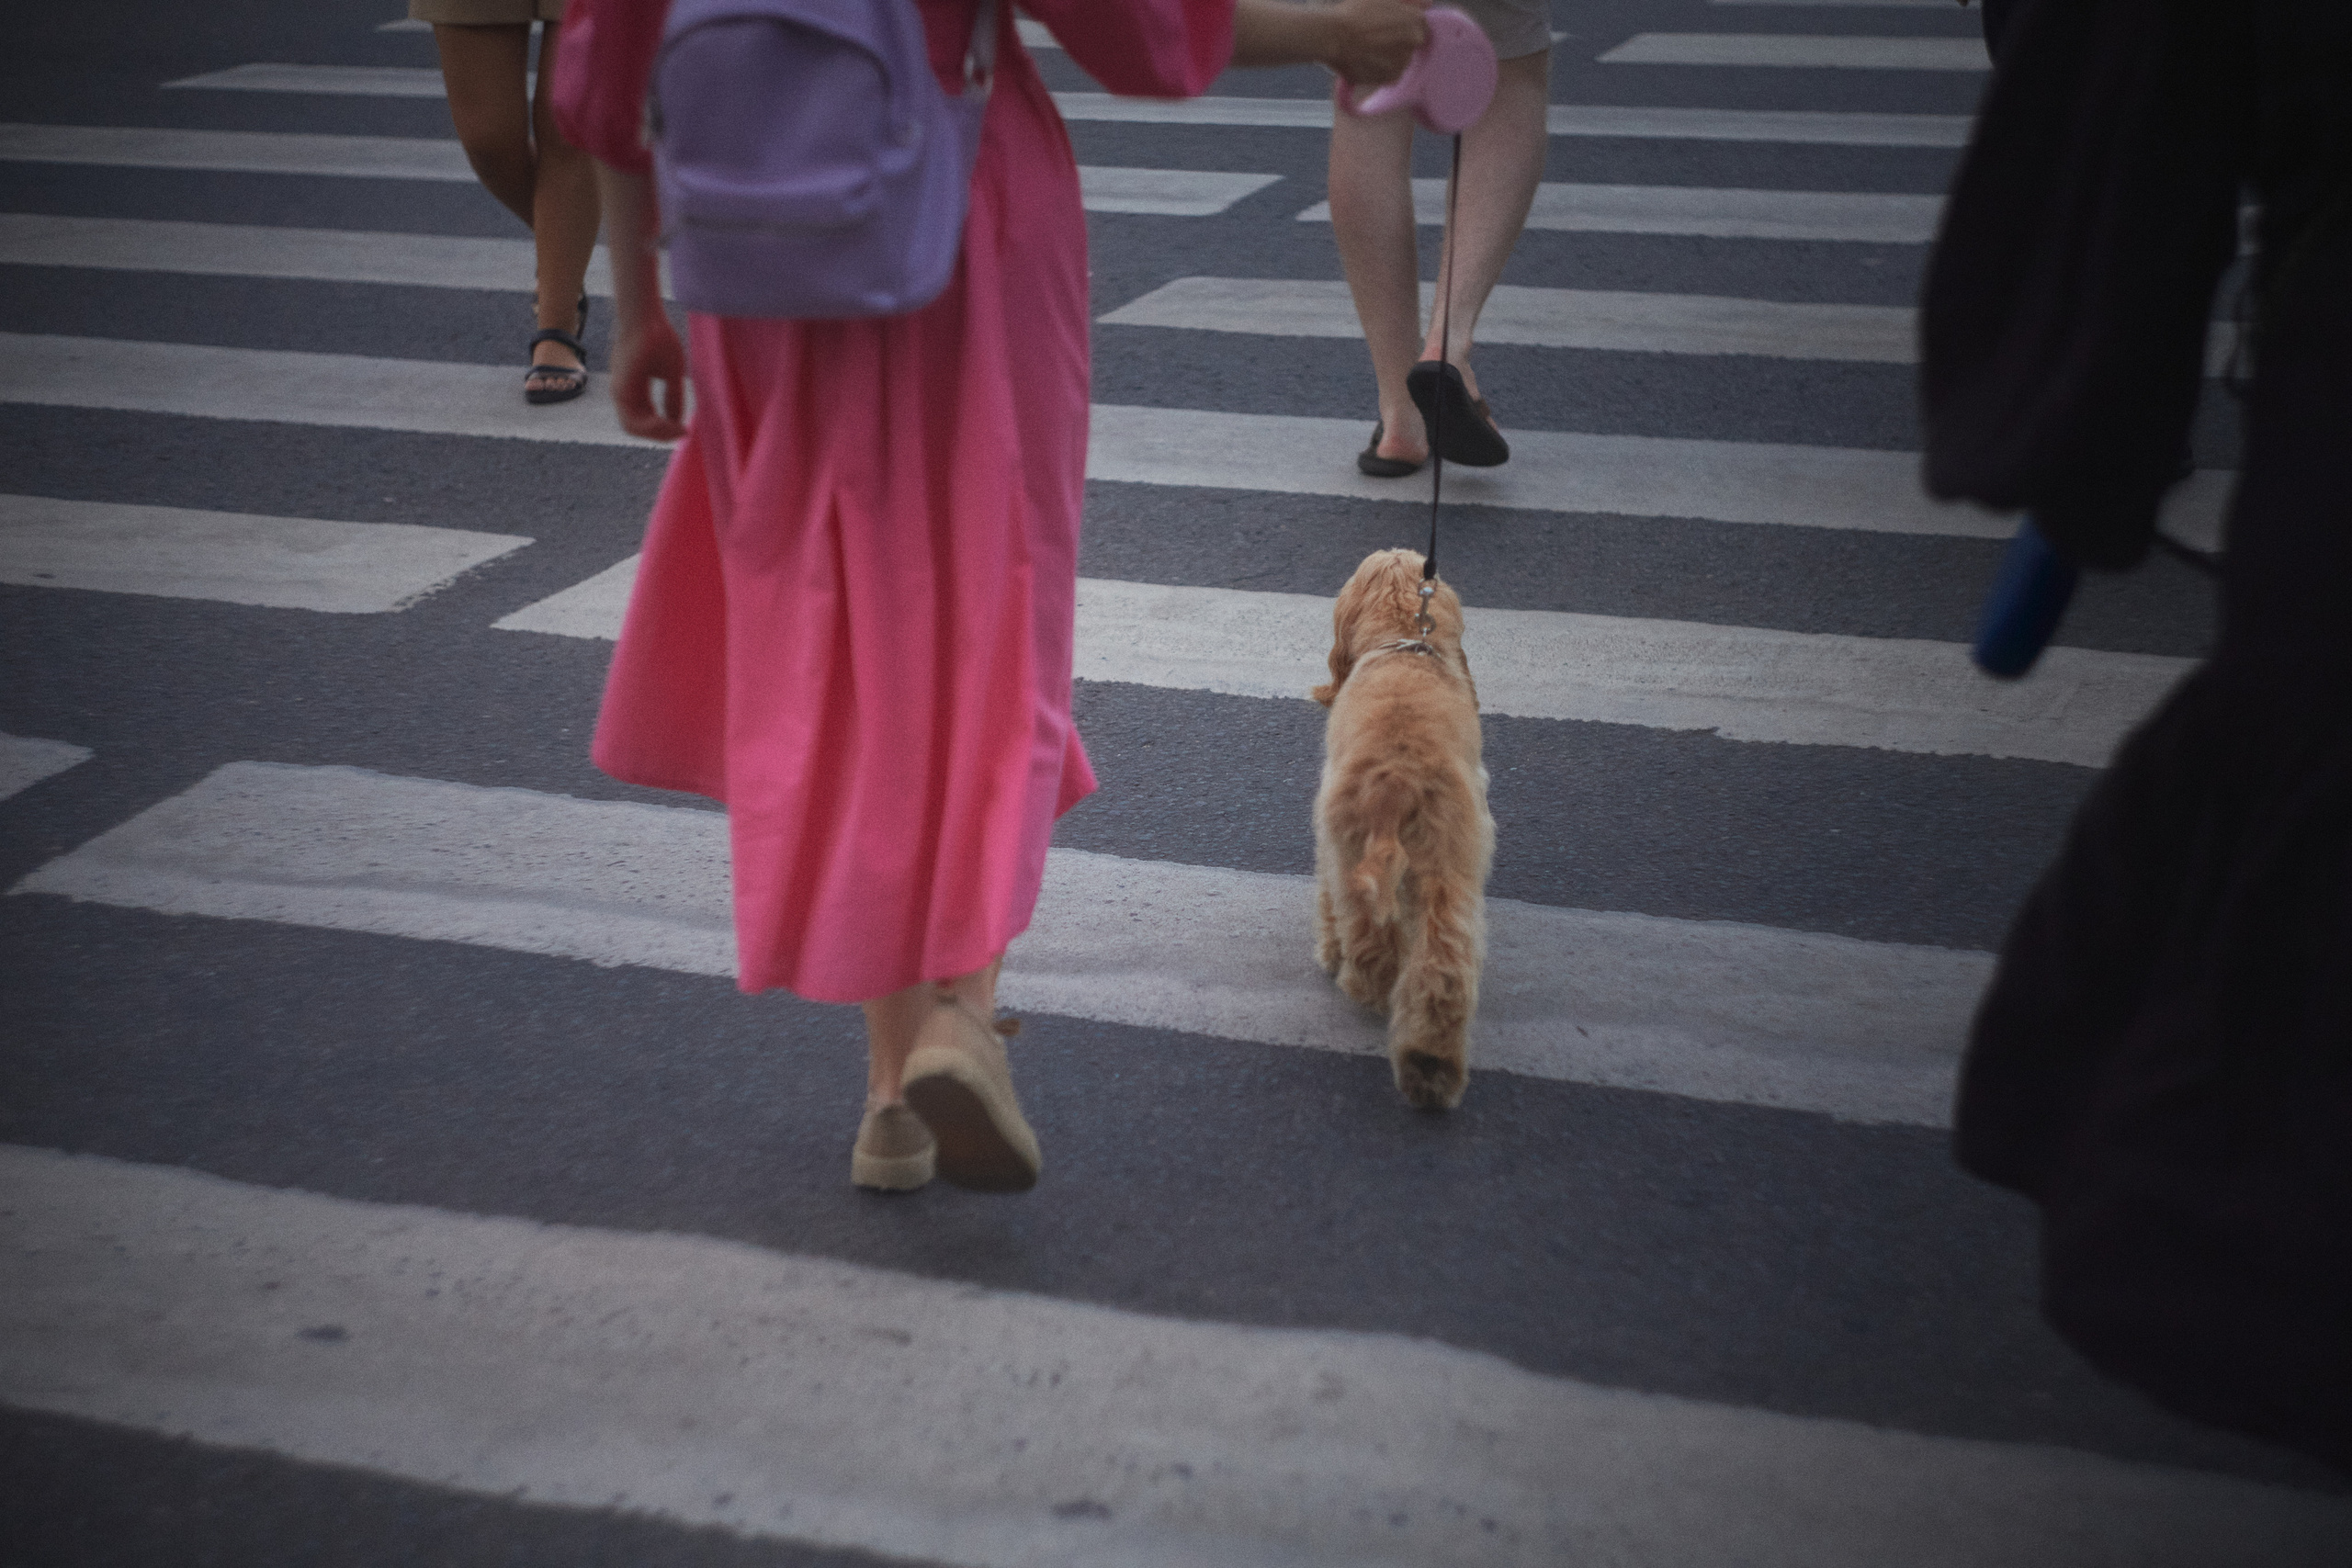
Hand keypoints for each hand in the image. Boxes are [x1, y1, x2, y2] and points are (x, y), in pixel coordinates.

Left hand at [610, 310, 688, 441]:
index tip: (684, 430)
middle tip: (681, 433)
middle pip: (636, 428)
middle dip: (660, 435)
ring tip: (676, 430)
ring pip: (632, 427)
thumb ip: (673, 398)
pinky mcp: (620, 388)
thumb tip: (677, 421)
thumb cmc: (658, 337)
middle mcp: (623, 393)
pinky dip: (651, 426)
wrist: (645, 316)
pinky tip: (668, 424)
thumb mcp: (672, 373)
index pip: (644, 420)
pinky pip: (631, 419)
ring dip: (656, 433)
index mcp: (634, 390)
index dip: (662, 429)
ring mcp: (619, 391)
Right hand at [1323, 0, 1430, 86]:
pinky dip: (1380, 69)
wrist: (1334, 35)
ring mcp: (1403, 62)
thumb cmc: (1356, 10)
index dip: (1403, 25)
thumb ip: (1410, 1)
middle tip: (1376, 37)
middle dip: (1397, 42)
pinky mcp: (1389, 79)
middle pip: (1410, 44)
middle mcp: (1414, 43)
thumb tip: (1427, 4)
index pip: (1419, 25)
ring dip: (1389, 57)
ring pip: (1400, 60)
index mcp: (1416, 20)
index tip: (1387, 25)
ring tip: (1368, 49)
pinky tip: (1366, 60)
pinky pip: (1389, 74)